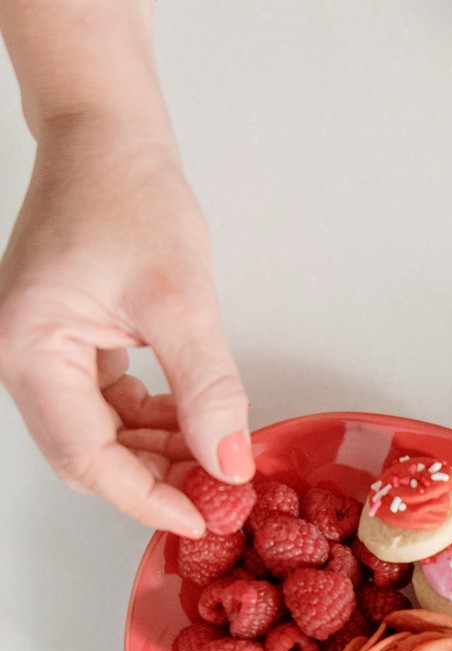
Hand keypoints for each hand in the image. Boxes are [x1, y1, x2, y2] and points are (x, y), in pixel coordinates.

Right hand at [0, 107, 251, 535]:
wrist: (109, 134)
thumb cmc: (127, 192)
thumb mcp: (180, 298)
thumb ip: (206, 387)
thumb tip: (229, 463)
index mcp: (29, 351)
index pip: (86, 458)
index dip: (147, 497)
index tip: (204, 515)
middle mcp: (23, 359)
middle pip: (88, 456)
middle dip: (156, 480)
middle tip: (220, 492)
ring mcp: (42, 354)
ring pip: (101, 437)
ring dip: (159, 454)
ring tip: (218, 457)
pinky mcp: (69, 346)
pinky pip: (108, 408)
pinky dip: (153, 423)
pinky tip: (195, 422)